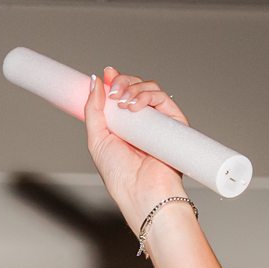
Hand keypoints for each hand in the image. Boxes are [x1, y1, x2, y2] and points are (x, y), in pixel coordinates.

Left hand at [83, 67, 189, 233]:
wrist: (140, 193)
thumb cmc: (120, 177)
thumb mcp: (97, 139)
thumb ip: (94, 110)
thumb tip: (96, 83)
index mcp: (123, 126)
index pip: (122, 94)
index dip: (115, 81)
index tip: (106, 74)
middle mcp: (142, 123)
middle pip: (136, 87)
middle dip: (123, 82)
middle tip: (114, 92)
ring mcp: (158, 123)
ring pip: (150, 89)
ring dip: (134, 88)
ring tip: (124, 104)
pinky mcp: (174, 125)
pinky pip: (163, 99)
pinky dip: (148, 95)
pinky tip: (135, 106)